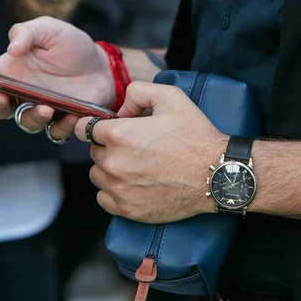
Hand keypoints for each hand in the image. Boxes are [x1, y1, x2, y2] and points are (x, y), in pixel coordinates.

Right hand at [0, 16, 114, 139]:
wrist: (104, 64)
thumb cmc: (72, 45)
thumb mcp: (49, 29)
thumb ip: (27, 33)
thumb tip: (11, 48)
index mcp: (12, 70)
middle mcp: (23, 93)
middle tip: (2, 98)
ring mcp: (43, 108)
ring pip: (27, 123)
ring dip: (32, 118)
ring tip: (46, 108)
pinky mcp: (64, 120)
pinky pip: (57, 131)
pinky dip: (62, 126)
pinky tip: (73, 115)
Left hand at [75, 81, 228, 223]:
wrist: (214, 174)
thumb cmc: (195, 137)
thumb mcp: (171, 97)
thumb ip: (137, 91)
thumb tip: (121, 107)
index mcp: (118, 135)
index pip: (85, 128)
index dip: (98, 126)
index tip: (110, 129)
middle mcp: (113, 163)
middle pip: (94, 152)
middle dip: (109, 147)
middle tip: (136, 148)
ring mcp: (119, 189)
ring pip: (98, 176)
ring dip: (110, 170)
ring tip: (136, 167)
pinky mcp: (127, 209)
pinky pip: (104, 198)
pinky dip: (114, 192)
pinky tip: (133, 184)